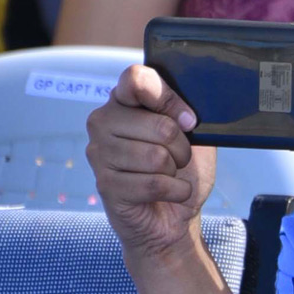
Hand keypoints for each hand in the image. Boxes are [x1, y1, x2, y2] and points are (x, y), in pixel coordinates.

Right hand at [86, 64, 216, 259]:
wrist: (175, 215)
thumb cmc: (183, 169)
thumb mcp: (194, 134)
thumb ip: (186, 114)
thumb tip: (185, 116)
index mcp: (125, 99)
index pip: (136, 79)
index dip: (169, 99)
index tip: (188, 121)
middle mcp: (104, 121)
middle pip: (160, 125)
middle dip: (183, 147)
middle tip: (180, 158)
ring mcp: (99, 153)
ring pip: (157, 157)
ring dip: (176, 171)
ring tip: (170, 175)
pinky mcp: (104, 184)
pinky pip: (153, 184)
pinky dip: (175, 191)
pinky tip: (170, 192)